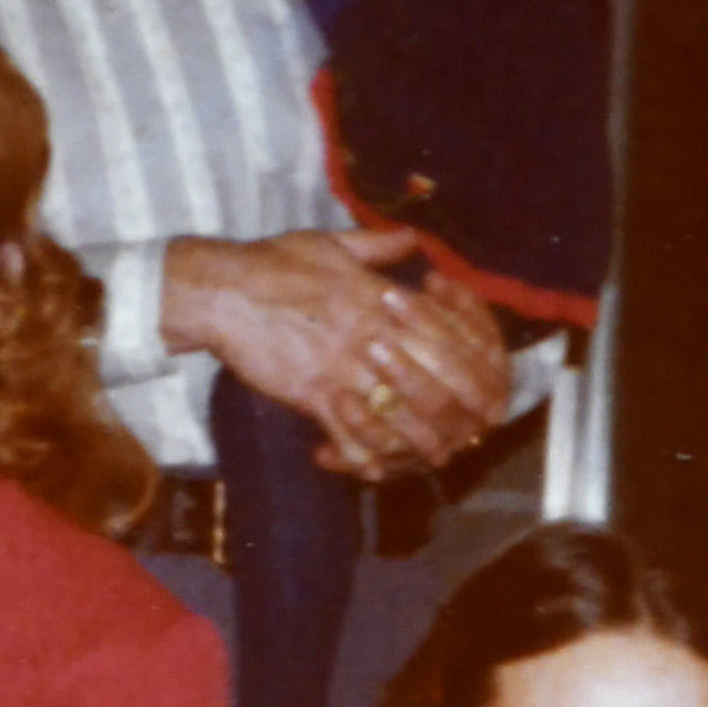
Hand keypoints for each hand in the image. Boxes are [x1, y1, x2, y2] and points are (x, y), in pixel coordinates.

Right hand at [162, 228, 509, 481]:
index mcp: (379, 296)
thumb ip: (377, 245)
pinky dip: (362, 454)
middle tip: (472, 429)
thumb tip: (411, 238)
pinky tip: (374, 469)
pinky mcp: (311, 391)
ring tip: (434, 454)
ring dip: (419, 438)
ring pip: (397, 410)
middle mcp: (368, 332)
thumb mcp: (330, 242)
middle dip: (458, 407)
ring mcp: (341, 364)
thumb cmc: (273, 263)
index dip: (470, 362)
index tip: (484, 382)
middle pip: (432, 376)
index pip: (443, 331)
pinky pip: (346, 431)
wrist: (223, 290)